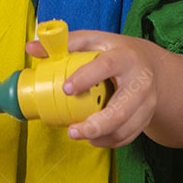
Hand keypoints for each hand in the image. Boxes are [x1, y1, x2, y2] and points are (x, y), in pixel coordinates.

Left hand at [25, 30, 166, 148]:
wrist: (151, 64)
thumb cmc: (115, 51)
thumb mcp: (94, 41)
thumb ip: (65, 44)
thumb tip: (32, 47)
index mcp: (125, 56)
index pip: (107, 66)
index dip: (86, 77)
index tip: (66, 88)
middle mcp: (140, 80)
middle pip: (121, 109)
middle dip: (96, 124)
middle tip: (72, 130)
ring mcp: (146, 102)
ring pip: (124, 128)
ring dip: (99, 136)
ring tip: (78, 134)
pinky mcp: (146, 117)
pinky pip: (127, 136)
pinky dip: (108, 141)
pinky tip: (93, 138)